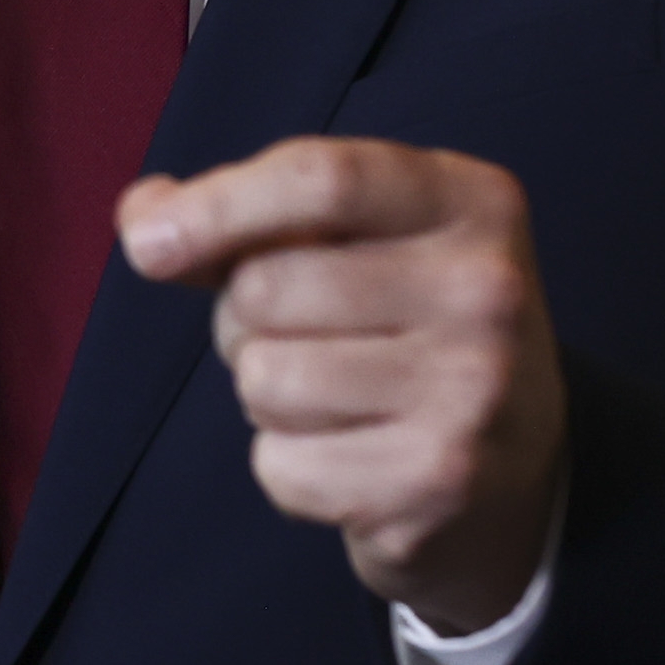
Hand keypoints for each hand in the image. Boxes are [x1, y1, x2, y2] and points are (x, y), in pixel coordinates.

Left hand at [116, 136, 566, 635]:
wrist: (519, 465)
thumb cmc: (406, 324)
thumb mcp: (360, 239)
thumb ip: (249, 214)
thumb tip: (145, 223)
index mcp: (470, 200)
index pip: (321, 178)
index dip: (216, 206)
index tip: (146, 244)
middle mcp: (486, 289)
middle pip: (267, 286)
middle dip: (244, 317)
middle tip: (308, 336)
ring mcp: (472, 393)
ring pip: (265, 379)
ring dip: (267, 394)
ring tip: (336, 396)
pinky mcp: (437, 486)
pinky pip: (281, 466)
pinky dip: (289, 467)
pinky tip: (352, 455)